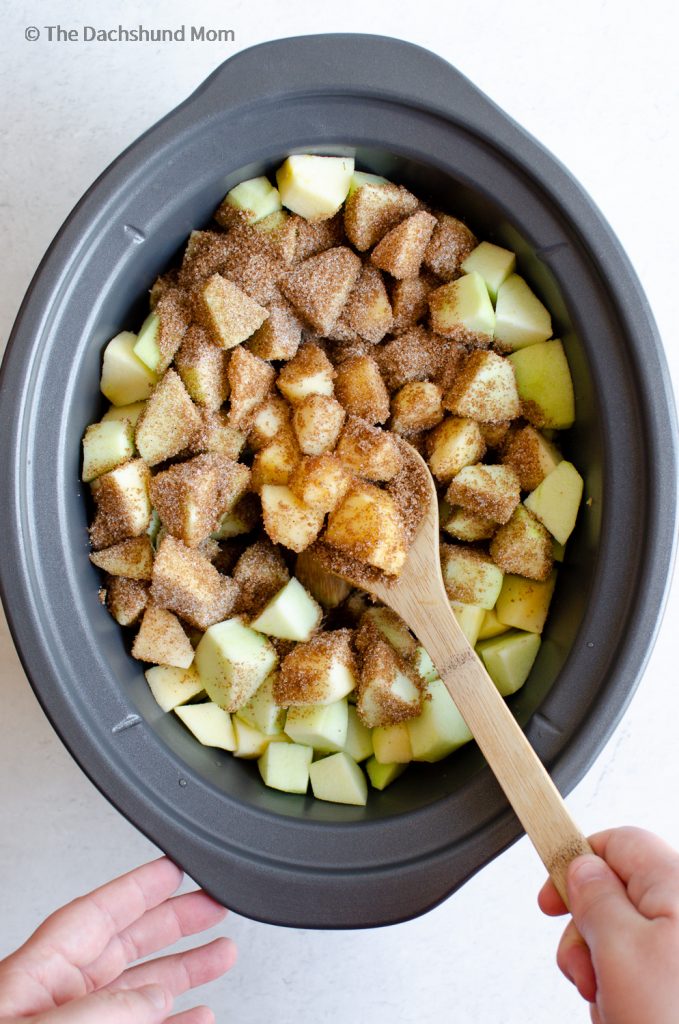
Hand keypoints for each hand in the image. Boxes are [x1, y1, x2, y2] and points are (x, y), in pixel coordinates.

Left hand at [0, 857, 235, 1022]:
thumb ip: (103, 1012)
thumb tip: (154, 996)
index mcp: (39, 976)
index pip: (97, 914)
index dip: (139, 887)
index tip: (175, 869)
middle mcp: (59, 1001)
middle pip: (126, 946)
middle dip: (174, 923)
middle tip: (213, 906)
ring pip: (140, 991)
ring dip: (184, 972)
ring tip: (221, 955)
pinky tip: (197, 1017)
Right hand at [539, 827, 678, 1023]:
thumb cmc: (676, 1023)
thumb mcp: (620, 953)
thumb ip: (595, 898)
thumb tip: (581, 867)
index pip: (618, 843)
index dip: (576, 865)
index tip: (550, 902)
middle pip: (618, 896)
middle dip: (588, 936)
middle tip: (586, 975)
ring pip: (627, 942)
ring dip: (606, 976)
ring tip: (617, 1011)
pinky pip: (646, 976)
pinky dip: (628, 999)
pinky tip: (629, 1019)